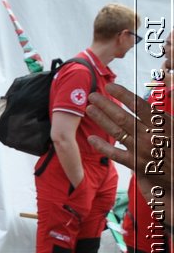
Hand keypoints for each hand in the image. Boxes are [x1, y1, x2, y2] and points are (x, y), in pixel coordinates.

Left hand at [88, 85, 171, 211]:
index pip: (140, 106)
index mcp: (162, 124)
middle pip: (123, 117)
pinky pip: (116, 154)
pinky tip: (91, 139)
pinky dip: (102, 146)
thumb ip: (161, 117)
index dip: (123, 95)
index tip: (110, 87)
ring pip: (117, 132)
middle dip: (105, 105)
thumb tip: (150, 105)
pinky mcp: (137, 165)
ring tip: (89, 109)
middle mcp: (150, 136)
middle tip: (92, 96)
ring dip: (101, 120)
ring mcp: (142, 150)